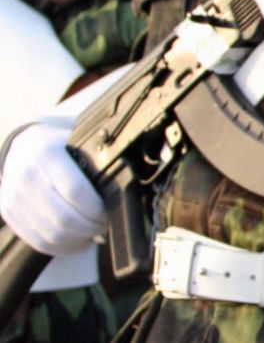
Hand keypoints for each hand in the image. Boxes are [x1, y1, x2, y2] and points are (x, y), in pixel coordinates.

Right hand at [0, 121, 104, 255]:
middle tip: (105, 225)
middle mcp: (26, 176)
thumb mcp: (78, 142)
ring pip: (51, 234)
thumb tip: (125, 181)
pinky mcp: (8, 212)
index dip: (96, 208)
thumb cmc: (59, 147)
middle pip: (64, 217)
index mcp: (47, 154)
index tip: (109, 212)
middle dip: (91, 227)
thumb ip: (97, 160)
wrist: (22, 149)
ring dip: (79, 239)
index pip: (75, 191)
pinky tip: (78, 242)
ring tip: (94, 234)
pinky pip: (37, 241)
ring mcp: (14, 196)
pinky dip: (62, 247)